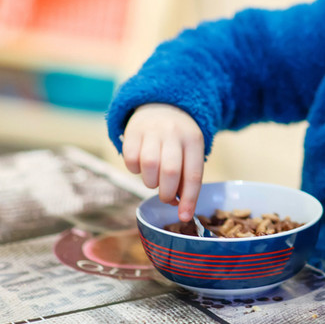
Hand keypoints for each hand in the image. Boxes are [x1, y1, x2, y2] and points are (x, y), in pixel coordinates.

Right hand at [121, 103, 204, 221]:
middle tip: (166, 197)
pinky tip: (141, 166)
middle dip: (167, 193)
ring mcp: (153, 130)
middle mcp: (174, 133)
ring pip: (149, 165)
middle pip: (170, 171)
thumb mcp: (190, 151)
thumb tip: (181, 208)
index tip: (185, 217)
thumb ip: (186, 177)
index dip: (190, 199)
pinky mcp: (133, 131)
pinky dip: (134, 170)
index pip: (194, 174)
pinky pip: (130, 159)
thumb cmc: (178, 140)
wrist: (161, 106)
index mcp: (194, 140)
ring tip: (154, 179)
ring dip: (150, 182)